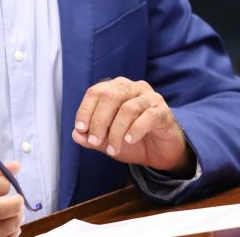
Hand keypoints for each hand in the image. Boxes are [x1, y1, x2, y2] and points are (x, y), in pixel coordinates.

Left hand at [72, 77, 190, 172]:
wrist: (159, 152)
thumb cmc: (131, 140)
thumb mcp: (106, 141)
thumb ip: (90, 137)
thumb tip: (76, 134)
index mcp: (116, 89)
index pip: (96, 92)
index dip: (85, 110)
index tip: (81, 129)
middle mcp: (133, 88)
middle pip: (111, 96)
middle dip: (99, 121)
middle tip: (96, 142)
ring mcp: (150, 98)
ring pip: (128, 108)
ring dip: (116, 131)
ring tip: (113, 149)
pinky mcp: (163, 111)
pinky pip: (148, 116)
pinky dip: (135, 130)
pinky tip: (129, 141)